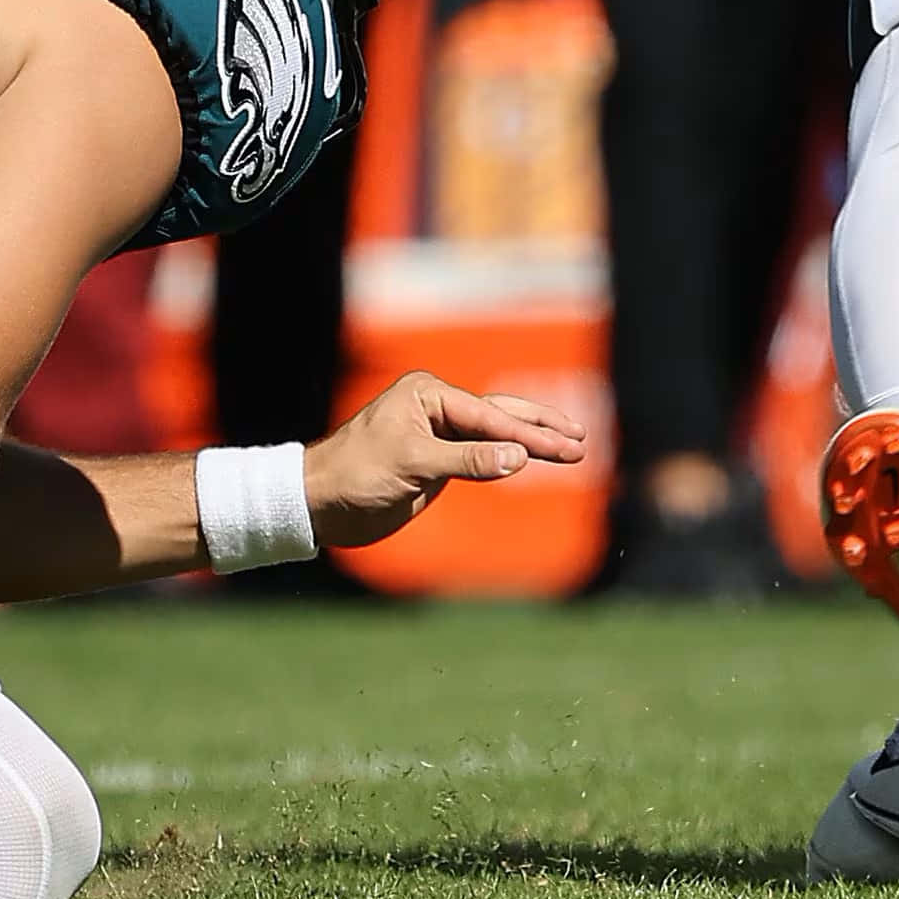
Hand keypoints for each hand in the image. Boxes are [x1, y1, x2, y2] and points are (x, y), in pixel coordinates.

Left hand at [309, 369, 593, 546]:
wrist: (317, 504)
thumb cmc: (354, 474)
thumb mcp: (413, 464)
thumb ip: (468, 460)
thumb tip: (519, 457)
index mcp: (427, 394)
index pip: (487, 416)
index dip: (525, 434)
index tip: (560, 448)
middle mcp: (436, 409)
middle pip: (501, 415)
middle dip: (541, 430)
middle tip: (581, 442)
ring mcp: (438, 436)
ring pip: (496, 435)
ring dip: (532, 443)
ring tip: (572, 447)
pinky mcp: (437, 463)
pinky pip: (482, 457)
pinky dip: (509, 460)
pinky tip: (534, 460)